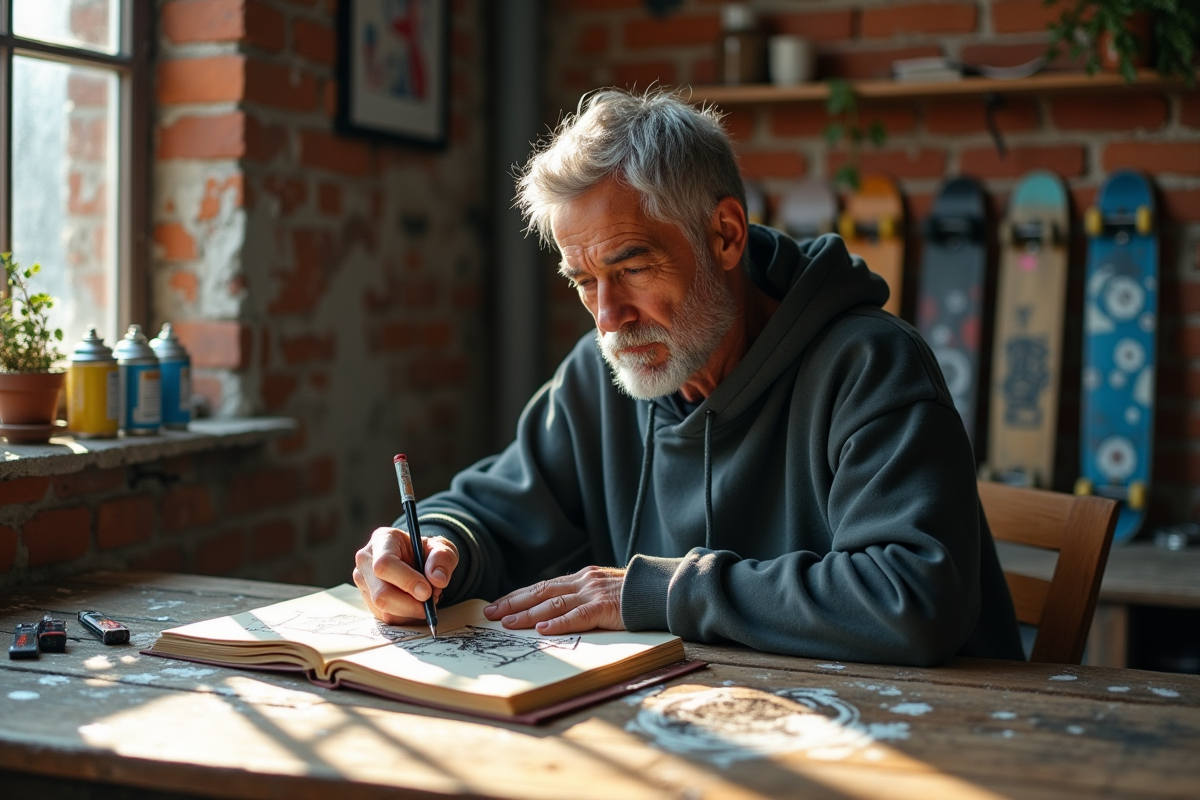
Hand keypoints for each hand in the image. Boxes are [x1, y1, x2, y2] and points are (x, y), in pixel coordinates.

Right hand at [353, 527, 457, 624]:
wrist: (419, 560)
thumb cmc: (426, 552)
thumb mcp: (442, 548)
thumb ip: (443, 559)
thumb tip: (437, 580)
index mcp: (382, 540)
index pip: (385, 564)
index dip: (406, 581)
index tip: (427, 591)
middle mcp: (366, 561)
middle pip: (380, 593)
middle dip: (410, 604)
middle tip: (430, 602)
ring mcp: (364, 582)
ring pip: (383, 609)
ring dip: (410, 611)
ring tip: (425, 599)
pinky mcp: (368, 600)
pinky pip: (386, 617)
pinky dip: (406, 616)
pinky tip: (416, 604)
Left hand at [483, 566, 624, 634]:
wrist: (662, 590)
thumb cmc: (634, 596)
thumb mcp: (604, 592)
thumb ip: (583, 598)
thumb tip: (556, 613)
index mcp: (582, 578)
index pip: (542, 587)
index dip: (517, 596)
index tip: (497, 605)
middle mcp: (584, 581)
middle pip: (541, 592)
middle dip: (513, 603)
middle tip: (490, 613)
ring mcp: (594, 592)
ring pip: (553, 604)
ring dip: (528, 614)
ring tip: (508, 623)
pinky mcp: (606, 607)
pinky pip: (578, 616)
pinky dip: (558, 623)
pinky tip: (542, 630)